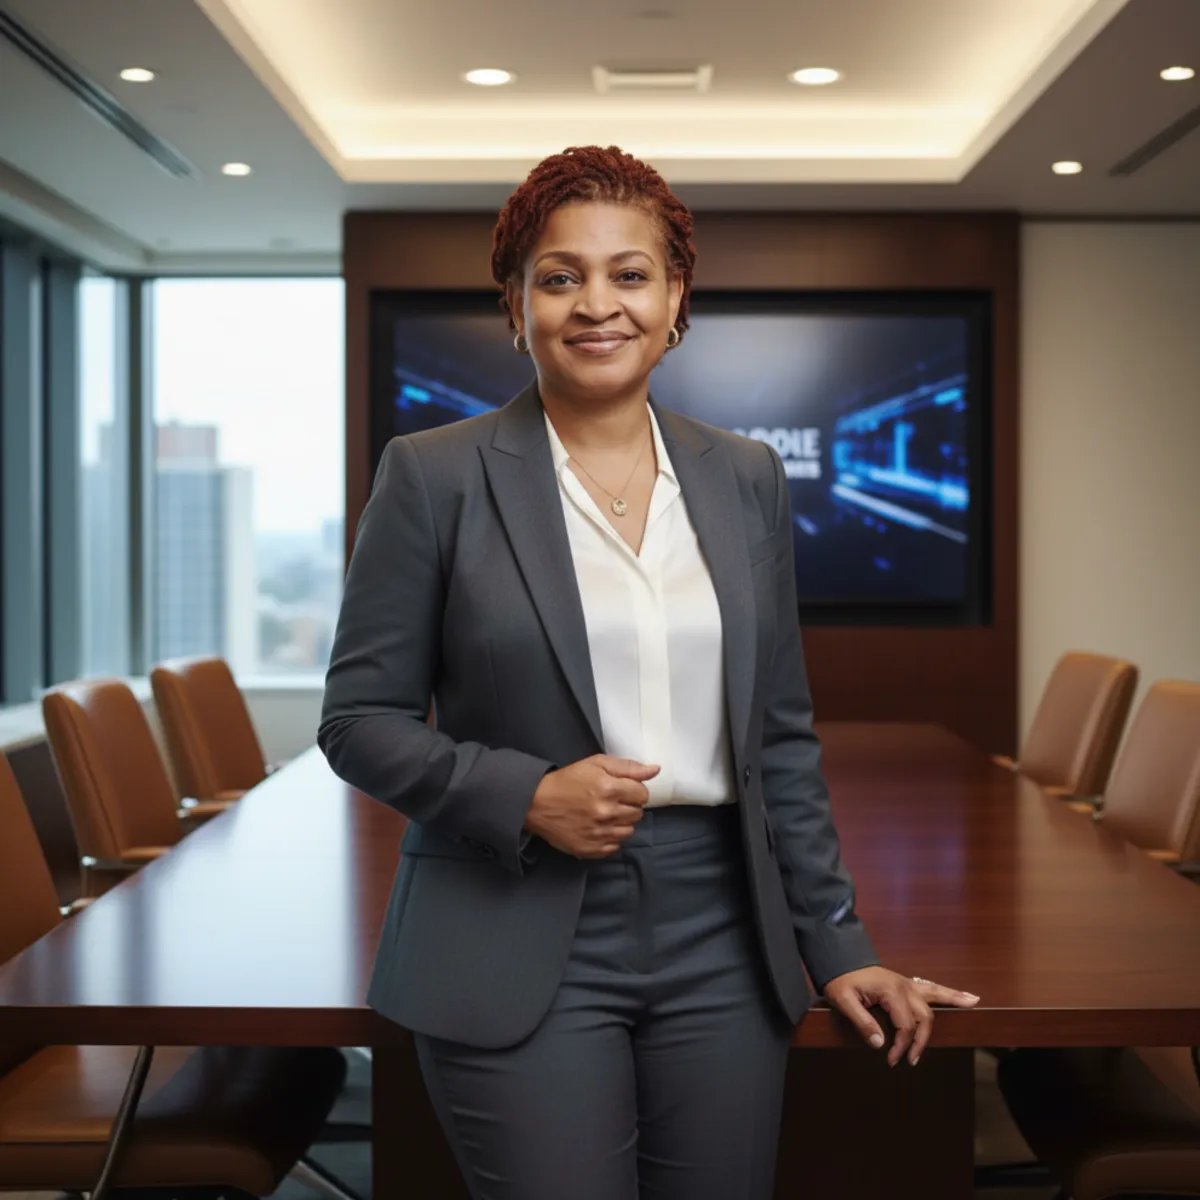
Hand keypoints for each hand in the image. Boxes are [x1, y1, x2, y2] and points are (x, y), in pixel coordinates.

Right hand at [525, 755, 657, 858]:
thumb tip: (655, 770)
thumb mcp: (596, 764)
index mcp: (609, 789)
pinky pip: (615, 847)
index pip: (643, 794)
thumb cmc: (568, 780)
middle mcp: (606, 813)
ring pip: (628, 831)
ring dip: (621, 823)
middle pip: (638, 814)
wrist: (537, 803)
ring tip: (604, 814)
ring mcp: (598, 834)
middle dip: (628, 806)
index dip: (634, 790)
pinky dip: (610, 838)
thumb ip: (628, 767)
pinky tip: (598, 828)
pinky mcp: (590, 849)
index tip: (621, 789)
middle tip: (611, 800)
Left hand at [823, 967, 979, 1066]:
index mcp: (891, 991)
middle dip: (920, 1041)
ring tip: (973, 1005)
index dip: (901, 1046)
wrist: (838, 959)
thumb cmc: (840, 980)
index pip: (905, 1026)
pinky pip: (933, 989)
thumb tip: (879, 1044)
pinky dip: (949, 993)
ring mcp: (908, 983)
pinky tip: (967, 996)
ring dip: (954, 1002)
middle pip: (924, 1017)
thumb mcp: (843, 1001)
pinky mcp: (907, 983)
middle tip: (910, 1060)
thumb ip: (861, 1022)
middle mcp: (904, 986)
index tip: (892, 1060)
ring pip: (936, 997)